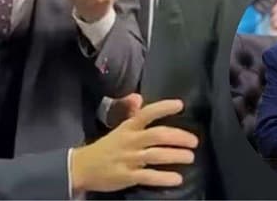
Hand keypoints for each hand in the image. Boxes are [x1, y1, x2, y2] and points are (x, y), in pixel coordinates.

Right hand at [70, 99, 197, 192]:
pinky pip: (148, 176)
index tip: (180, 105)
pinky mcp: (127, 176)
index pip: (146, 113)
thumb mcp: (118, 128)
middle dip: (178, 136)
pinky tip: (177, 179)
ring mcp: (129, 159)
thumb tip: (138, 97)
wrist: (82, 167)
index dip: (163, 108)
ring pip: (155, 155)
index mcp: (128, 127)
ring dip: (175, 155)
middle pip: (157, 135)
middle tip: (194, 141)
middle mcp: (130, 141)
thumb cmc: (106, 147)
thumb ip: (131, 113)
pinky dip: (163, 178)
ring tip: (190, 157)